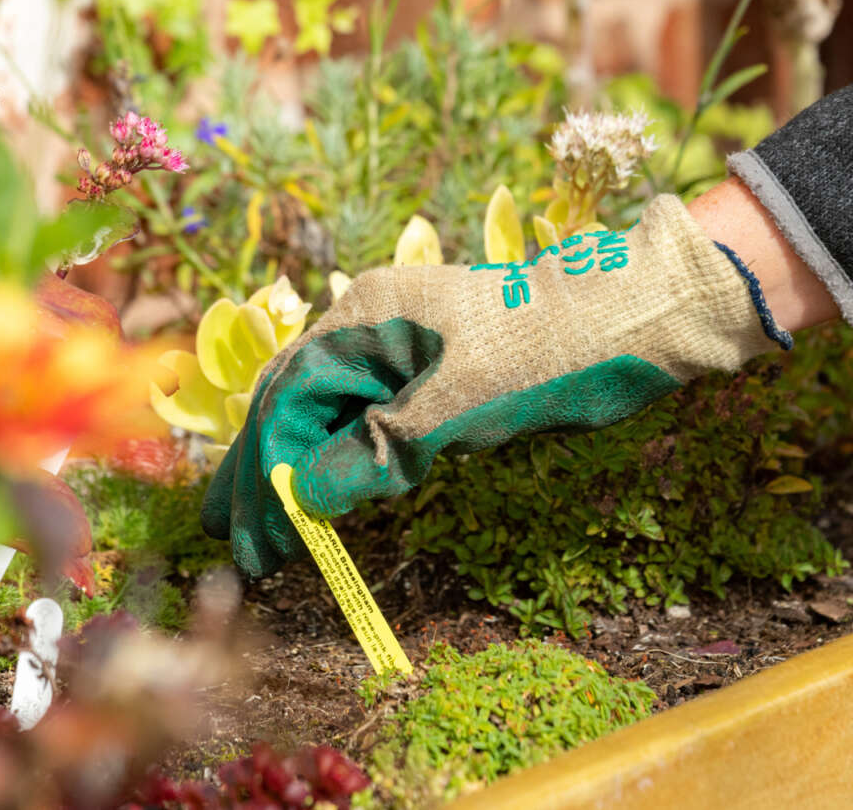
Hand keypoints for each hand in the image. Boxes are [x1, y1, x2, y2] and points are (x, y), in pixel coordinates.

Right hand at [202, 194, 789, 577]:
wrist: (626, 316)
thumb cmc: (548, 350)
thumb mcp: (462, 403)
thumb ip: (383, 448)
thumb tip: (309, 496)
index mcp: (367, 316)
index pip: (291, 398)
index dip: (265, 470)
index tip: (249, 536)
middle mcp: (371, 323)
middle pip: (294, 400)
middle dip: (260, 470)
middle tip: (225, 535)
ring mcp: (399, 344)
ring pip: (325, 408)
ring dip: (291, 465)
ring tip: (258, 522)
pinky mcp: (428, 368)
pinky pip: (362, 412)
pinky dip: (336, 453)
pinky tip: (319, 487)